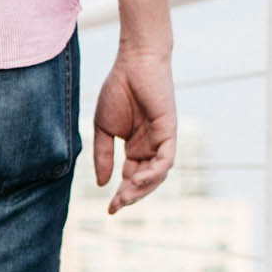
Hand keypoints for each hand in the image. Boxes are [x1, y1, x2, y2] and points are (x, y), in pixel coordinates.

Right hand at [92, 48, 176, 213]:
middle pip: (145, 181)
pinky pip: (166, 159)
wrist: (133, 62)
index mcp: (136, 147)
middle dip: (131, 196)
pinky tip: (138, 179)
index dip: (121, 195)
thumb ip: (103, 156)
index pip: (131, 178)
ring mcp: (161, 139)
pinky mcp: (169, 130)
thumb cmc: (117, 90)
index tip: (109, 209)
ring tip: (125, 196)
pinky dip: (154, 172)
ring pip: (158, 174)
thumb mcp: (104, 129)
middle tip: (116, 205)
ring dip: (143, 188)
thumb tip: (102, 184)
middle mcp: (151, 147)